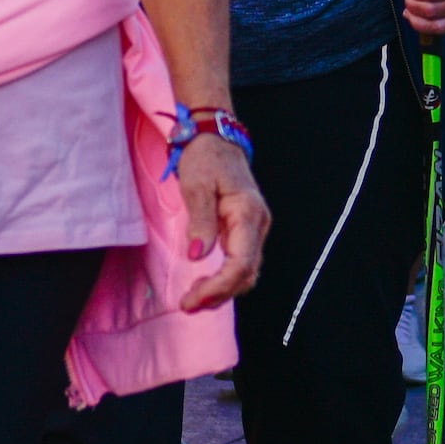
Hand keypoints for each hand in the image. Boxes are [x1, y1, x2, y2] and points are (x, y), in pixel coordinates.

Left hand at [172, 136, 268, 310]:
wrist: (215, 139)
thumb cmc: (205, 158)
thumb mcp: (196, 185)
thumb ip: (200, 221)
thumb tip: (198, 256)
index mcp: (248, 214)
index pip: (242, 263)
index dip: (220, 286)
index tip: (193, 299)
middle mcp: (257, 225)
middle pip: (246, 274)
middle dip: (219, 295)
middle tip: (187, 305)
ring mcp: (254, 230)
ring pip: (246, 273)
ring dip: (221, 291)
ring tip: (192, 300)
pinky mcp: (244, 232)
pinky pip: (240, 264)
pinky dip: (223, 281)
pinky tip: (203, 286)